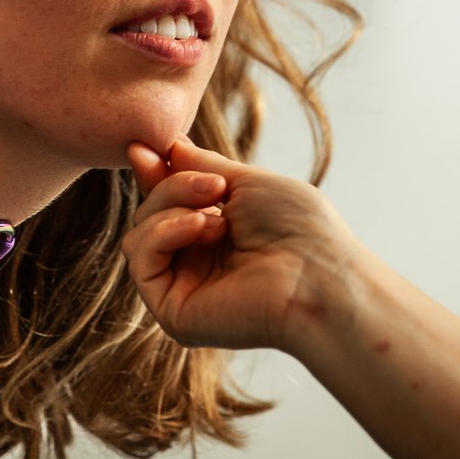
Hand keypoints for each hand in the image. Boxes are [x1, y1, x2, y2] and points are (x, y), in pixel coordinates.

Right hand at [121, 138, 363, 352]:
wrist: (319, 275)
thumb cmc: (299, 228)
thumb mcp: (248, 183)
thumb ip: (203, 167)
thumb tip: (169, 146)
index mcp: (218, 233)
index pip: (169, 202)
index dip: (155, 173)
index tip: (143, 147)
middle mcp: (199, 262)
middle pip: (150, 211)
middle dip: (173, 186)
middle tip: (215, 186)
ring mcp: (185, 287)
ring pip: (140, 233)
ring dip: (171, 208)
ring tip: (219, 214)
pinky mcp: (174, 312)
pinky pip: (140, 260)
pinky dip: (163, 234)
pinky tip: (201, 228)